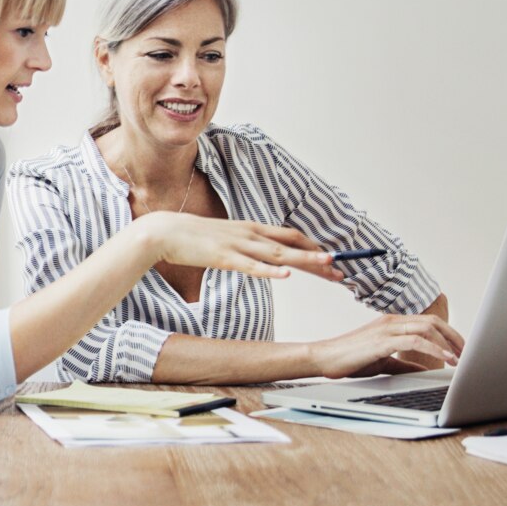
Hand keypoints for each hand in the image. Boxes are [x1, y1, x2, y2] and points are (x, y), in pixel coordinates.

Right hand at [140, 215, 342, 281]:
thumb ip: (245, 246)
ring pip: (278, 255)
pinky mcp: (223, 257)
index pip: (291, 237)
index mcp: (252, 229)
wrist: (164, 231)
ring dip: (305, 261)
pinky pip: (250, 266)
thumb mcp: (226, 239)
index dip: (314, 247)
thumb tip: (261, 256)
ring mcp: (238, 245)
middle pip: (292, 245)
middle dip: (319, 258)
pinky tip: (286, 276)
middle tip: (342, 271)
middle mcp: (250, 234)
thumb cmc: (194, 238)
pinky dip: (269, 272)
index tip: (333, 260)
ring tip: (327, 266)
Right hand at [307, 311, 466, 378]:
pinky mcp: (382, 341)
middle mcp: (392, 321)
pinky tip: (444, 359)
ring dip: (448, 343)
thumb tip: (424, 368)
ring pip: (427, 328)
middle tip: (468, 353)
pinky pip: (415, 340)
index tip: (461, 349)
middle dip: (454, 337)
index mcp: (392, 323)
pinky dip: (433, 349)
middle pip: (433, 321)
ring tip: (460, 358)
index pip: (428, 322)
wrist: (323, 358)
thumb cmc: (349, 358)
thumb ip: (404, 362)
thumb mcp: (383, 361)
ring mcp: (387, 329)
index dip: (449, 334)